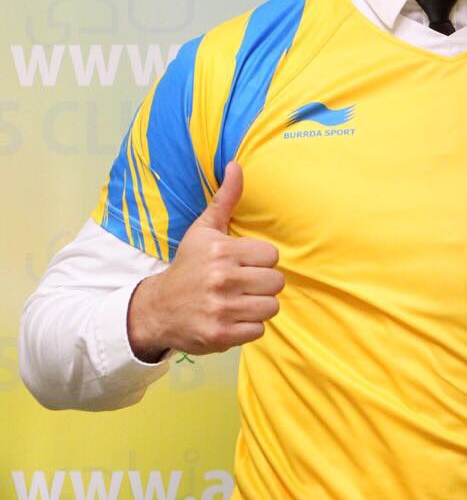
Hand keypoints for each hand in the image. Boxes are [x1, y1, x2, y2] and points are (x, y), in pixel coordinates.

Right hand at [127, 161, 284, 361]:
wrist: (157, 309)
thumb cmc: (188, 266)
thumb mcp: (203, 230)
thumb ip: (225, 199)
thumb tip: (236, 165)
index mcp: (221, 251)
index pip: (272, 256)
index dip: (260, 261)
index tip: (243, 263)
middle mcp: (222, 279)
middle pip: (276, 282)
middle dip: (262, 284)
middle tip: (242, 284)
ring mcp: (222, 309)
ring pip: (271, 307)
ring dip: (258, 306)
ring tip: (239, 300)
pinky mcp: (221, 335)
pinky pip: (259, 330)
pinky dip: (249, 327)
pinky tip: (232, 317)